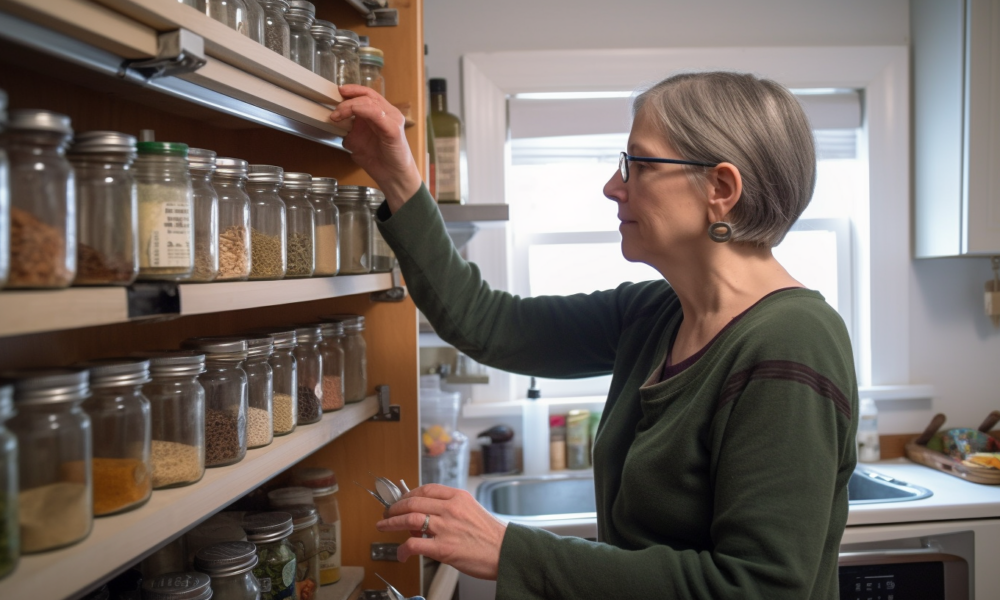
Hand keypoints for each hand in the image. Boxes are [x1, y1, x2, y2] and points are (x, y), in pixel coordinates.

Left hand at [329, 85, 422, 210]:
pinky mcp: (394, 130)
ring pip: (371, 102)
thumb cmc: (379, 161)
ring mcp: (392, 120)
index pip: (368, 94)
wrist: (393, 177)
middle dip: (348, 100)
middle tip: (335, 111)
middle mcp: (389, 114)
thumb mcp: (357, 143)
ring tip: (338, 115)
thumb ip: (350, 132)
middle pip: (368, 95)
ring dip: (351, 106)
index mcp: (381, 115)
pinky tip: (353, 116)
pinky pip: (377, 114)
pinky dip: (362, 111)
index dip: (353, 90)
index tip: (339, 92)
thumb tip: (336, 125)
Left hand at [376, 484, 506, 580]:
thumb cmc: (492, 535)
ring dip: (391, 523)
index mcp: (458, 497)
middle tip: (387, 513)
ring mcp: (446, 527)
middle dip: (394, 507)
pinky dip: (403, 549)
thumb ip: (451, 509)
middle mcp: (451, 509)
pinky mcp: (443, 548)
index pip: (426, 489)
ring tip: (384, 526)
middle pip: (413, 501)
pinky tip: (401, 553)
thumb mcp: (473, 510)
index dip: (408, 494)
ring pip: (409, 518)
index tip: (401, 499)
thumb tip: (427, 517)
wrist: (506, 552)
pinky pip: (414, 544)